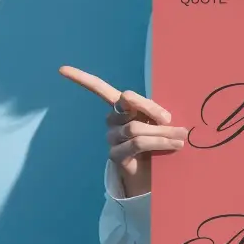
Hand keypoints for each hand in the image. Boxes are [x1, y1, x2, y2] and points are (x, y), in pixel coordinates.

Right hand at [58, 66, 187, 196]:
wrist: (156, 173)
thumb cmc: (159, 141)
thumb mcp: (159, 122)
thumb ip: (156, 113)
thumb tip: (164, 117)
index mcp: (120, 107)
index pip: (99, 89)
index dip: (81, 79)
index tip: (62, 69)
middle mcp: (112, 121)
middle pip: (129, 105)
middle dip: (154, 112)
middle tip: (177, 125)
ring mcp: (111, 138)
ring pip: (136, 128)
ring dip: (162, 133)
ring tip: (181, 138)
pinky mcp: (116, 155)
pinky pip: (138, 143)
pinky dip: (160, 142)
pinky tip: (175, 145)